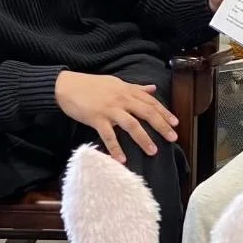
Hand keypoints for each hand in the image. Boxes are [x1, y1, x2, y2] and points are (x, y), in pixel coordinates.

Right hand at [55, 71, 177, 162]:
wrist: (67, 85)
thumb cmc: (91, 85)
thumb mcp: (116, 82)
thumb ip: (136, 87)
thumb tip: (153, 88)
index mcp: (127, 91)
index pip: (150, 102)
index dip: (164, 112)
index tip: (175, 123)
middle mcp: (121, 99)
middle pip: (146, 113)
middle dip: (161, 126)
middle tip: (173, 138)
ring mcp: (109, 109)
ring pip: (131, 125)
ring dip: (143, 139)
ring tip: (153, 151)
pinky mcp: (96, 118)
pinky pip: (108, 135)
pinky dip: (115, 148)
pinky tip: (122, 160)